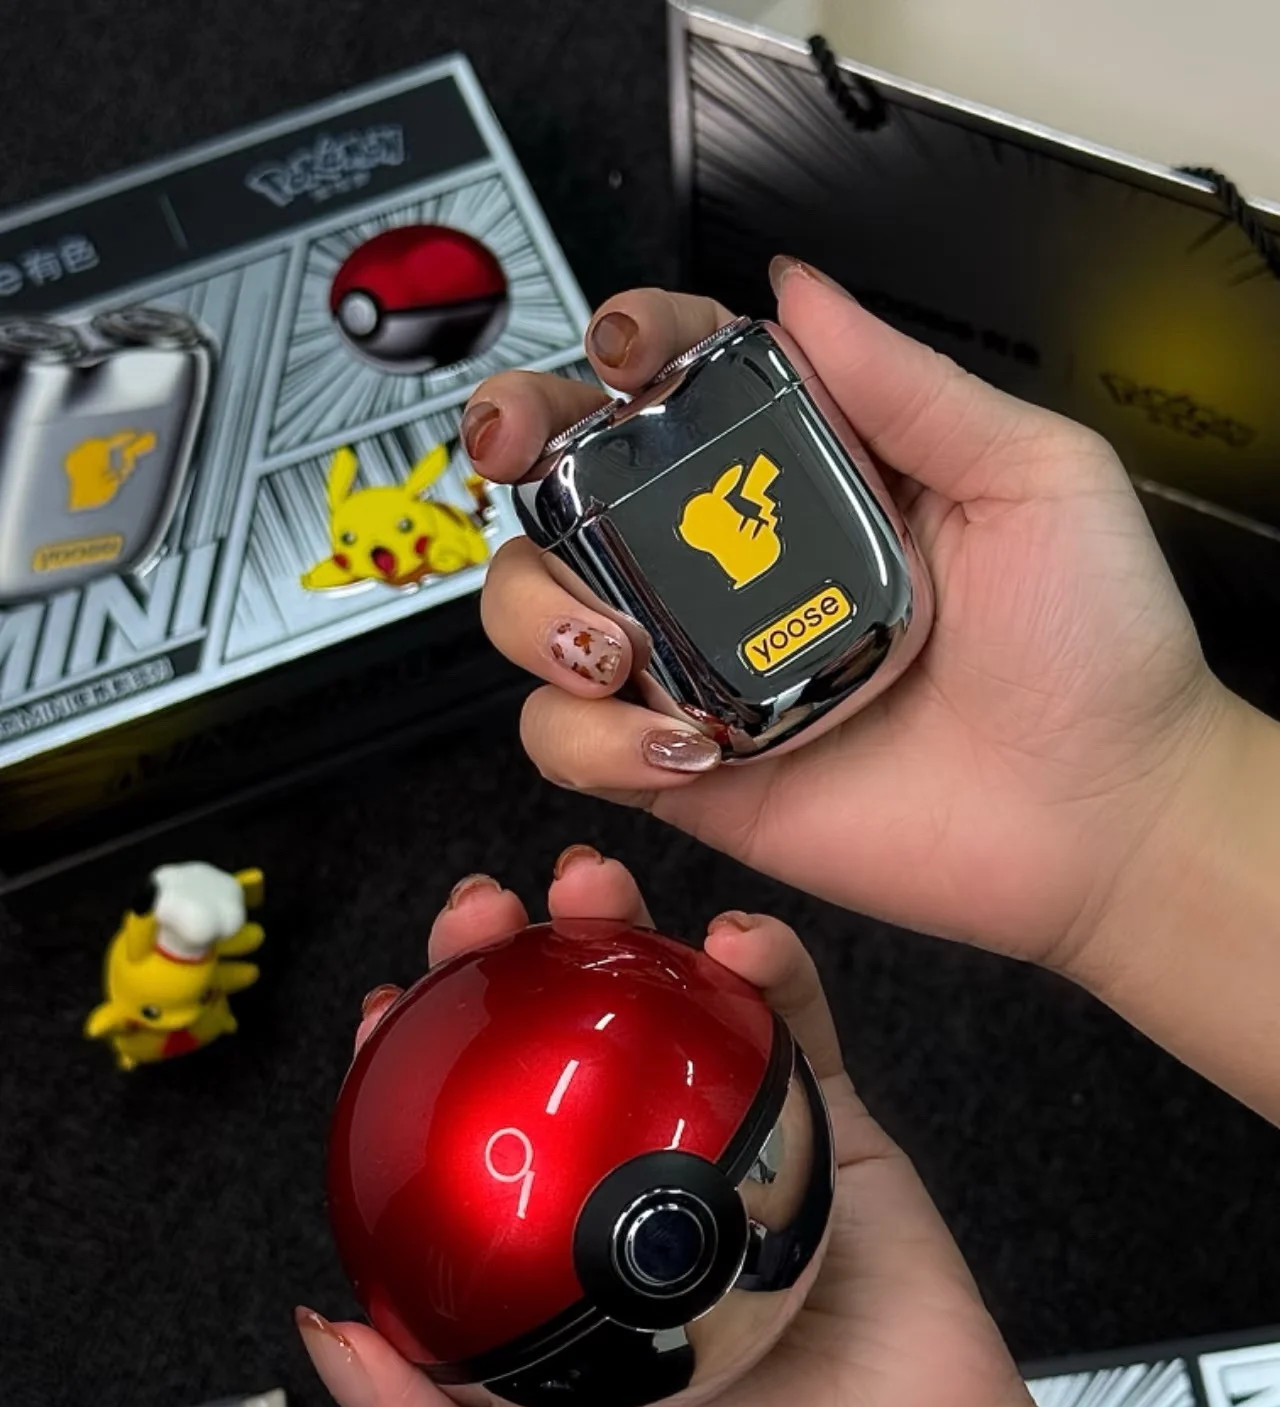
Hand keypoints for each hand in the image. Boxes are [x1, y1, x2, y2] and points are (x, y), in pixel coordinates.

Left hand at [297, 848, 1031, 1406]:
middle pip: (552, 1043)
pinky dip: (768, 966)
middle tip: (483, 912)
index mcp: (552, 1253)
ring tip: (591, 882)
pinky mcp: (824, 1119)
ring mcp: (726, 1139)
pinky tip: (736, 941)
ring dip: (621, 929)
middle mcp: (626, 1180)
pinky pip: (794, 1023)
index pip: (464, 1136)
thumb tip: (326, 1334)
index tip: (388, 1010)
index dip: (415, 1062)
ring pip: (662, 1010)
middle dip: (505, 959)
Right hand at [463, 262, 1229, 972]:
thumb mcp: (1032, 475)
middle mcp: (739, 564)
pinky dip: (591, 739)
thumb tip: (798, 287)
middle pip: (575, 479)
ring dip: (538, 608)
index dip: (628, 346)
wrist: (1102, 816)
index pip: (681, 379)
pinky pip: (577, 743)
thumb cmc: (1096, 650)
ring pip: (543, 608)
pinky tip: (677, 742)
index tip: (626, 351)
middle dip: (518, 441)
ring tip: (615, 644)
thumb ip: (905, 383)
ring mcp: (704, 668)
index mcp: (811, 475)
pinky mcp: (691, 771)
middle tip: (522, 449)